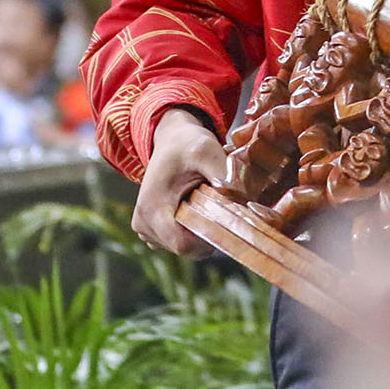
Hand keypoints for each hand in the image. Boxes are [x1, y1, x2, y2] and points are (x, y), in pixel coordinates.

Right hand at [131, 107, 228, 258]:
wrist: (172, 140)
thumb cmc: (187, 144)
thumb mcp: (207, 151)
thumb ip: (225, 174)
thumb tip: (245, 199)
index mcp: (152, 208)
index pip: (183, 244)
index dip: (210, 238)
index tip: (228, 220)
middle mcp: (143, 223)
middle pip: (185, 248)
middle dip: (209, 234)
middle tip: (221, 207)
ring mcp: (145, 229)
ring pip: (184, 247)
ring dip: (201, 231)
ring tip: (206, 203)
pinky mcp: (152, 231)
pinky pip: (180, 242)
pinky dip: (193, 230)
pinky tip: (197, 209)